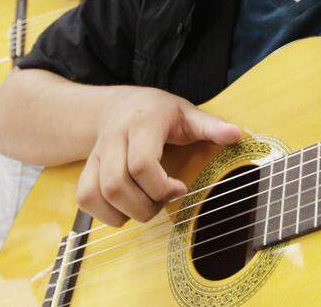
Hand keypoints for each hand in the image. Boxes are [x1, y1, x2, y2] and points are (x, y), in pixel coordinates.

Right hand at [77, 87, 241, 226]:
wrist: (118, 106)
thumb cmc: (158, 112)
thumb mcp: (186, 112)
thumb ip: (210, 125)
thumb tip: (236, 135)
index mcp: (142, 124)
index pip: (141, 164)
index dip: (161, 186)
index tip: (180, 188)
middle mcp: (114, 138)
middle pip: (117, 184)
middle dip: (145, 205)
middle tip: (164, 199)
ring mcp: (96, 154)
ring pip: (96, 194)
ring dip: (124, 212)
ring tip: (146, 205)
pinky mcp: (87, 169)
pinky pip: (85, 199)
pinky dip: (105, 214)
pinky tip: (126, 208)